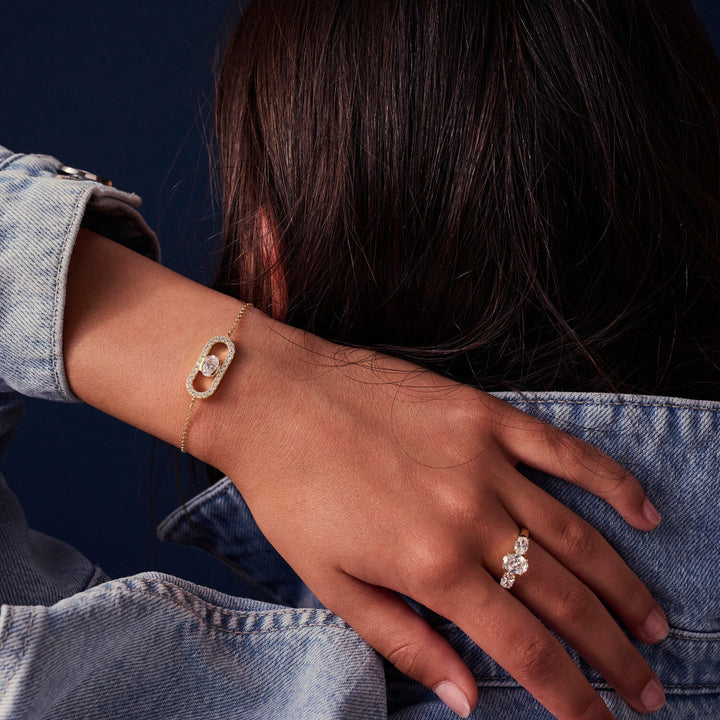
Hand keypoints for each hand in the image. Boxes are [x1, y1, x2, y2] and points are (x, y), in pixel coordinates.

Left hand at [64, 234, 665, 718]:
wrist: (275, 399)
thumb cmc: (292, 492)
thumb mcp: (331, 582)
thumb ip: (403, 640)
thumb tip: (468, 696)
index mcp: (430, 566)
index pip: (524, 648)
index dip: (571, 696)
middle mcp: (471, 516)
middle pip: (564, 598)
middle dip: (612, 653)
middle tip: (648, 689)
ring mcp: (485, 460)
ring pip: (577, 534)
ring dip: (624, 586)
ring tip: (655, 626)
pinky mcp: (484, 415)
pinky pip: (564, 451)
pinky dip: (611, 483)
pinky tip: (644, 513)